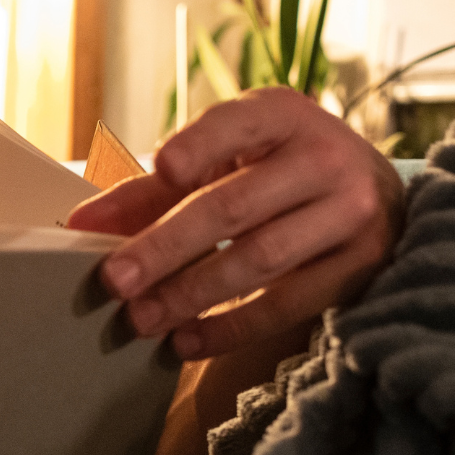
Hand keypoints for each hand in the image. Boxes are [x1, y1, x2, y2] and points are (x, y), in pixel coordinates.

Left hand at [66, 86, 402, 358]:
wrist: (373, 193)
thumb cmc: (277, 171)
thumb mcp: (224, 163)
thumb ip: (153, 192)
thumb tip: (81, 225)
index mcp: (282, 115)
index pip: (235, 126)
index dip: (201, 145)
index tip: (164, 168)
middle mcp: (325, 156)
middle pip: (234, 206)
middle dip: (167, 246)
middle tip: (115, 280)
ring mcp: (351, 212)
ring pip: (260, 258)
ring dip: (191, 294)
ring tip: (141, 318)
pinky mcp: (360, 265)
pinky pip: (289, 303)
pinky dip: (232, 326)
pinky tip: (188, 339)